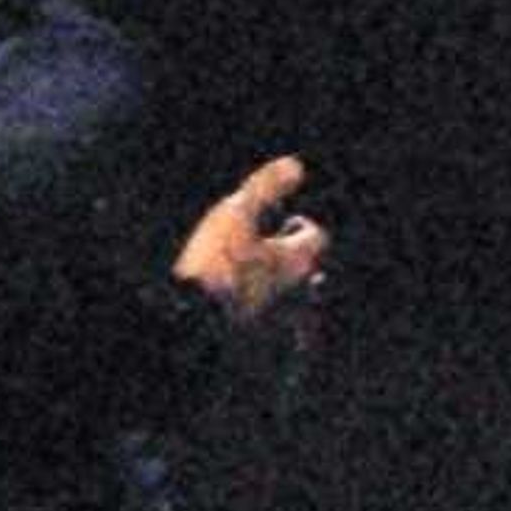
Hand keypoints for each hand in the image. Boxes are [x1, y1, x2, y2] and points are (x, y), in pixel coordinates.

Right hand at [171, 152, 329, 328]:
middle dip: (296, 260)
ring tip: (264, 289)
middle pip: (311, 270)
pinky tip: (265, 326)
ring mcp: (286, 320)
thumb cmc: (216, 263)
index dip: (297, 225)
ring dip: (291, 293)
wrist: (194, 322)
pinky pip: (291, 339)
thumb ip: (265, 187)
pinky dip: (285, 331)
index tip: (276, 225)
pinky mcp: (269, 344)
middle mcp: (300, 291)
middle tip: (267, 255)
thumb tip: (297, 166)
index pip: (316, 236)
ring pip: (302, 305)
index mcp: (298, 258)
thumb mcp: (235, 213)